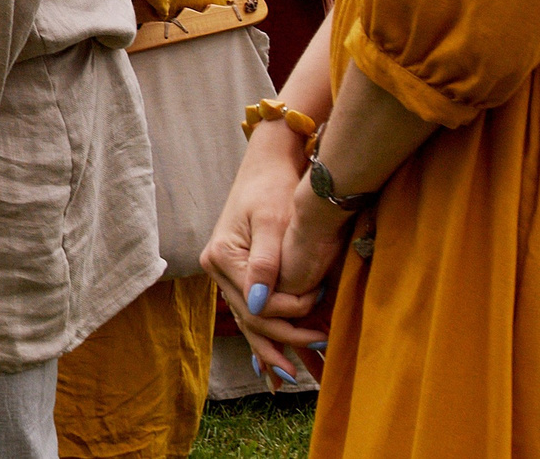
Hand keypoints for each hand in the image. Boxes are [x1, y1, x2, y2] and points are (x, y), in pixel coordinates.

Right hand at [202, 124, 333, 379]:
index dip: (290, 310)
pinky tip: (275, 363)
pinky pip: (249, 314)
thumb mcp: (271, 221)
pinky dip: (263, 338)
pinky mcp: (236, 275)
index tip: (320, 300)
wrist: (268, 166)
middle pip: (252, 316)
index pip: (258, 301)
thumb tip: (261, 303)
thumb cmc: (273, 189)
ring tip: (295, 373)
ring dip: (272, 347)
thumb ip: (267, 262)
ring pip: (248, 321)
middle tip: (323, 341)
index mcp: (221, 256)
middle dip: (286, 334)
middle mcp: (216, 268)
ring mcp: (223, 274)